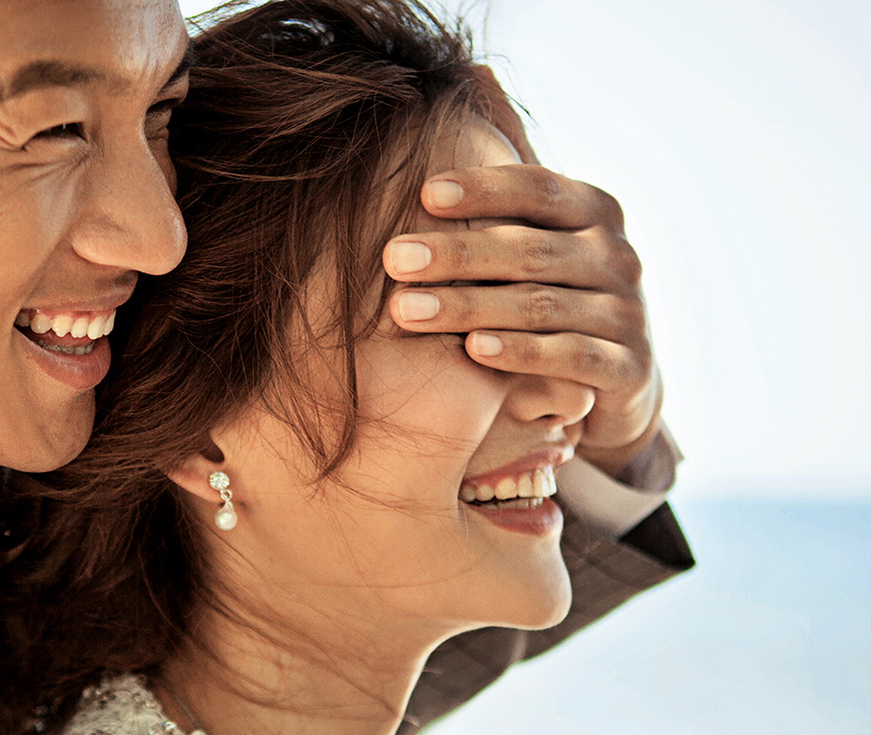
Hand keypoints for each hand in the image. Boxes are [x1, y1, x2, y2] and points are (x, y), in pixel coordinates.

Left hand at [382, 108, 661, 476]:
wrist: (613, 378)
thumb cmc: (556, 287)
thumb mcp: (540, 225)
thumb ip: (511, 157)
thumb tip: (477, 72)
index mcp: (593, 212)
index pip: (538, 190)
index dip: (484, 190)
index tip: (423, 195)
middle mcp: (617, 256)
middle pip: (529, 250)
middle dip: (456, 253)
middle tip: (391, 258)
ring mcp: (627, 312)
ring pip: (540, 306)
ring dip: (468, 307)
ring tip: (404, 310)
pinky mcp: (627, 368)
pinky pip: (570, 357)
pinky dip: (521, 353)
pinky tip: (472, 351)